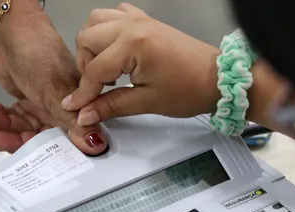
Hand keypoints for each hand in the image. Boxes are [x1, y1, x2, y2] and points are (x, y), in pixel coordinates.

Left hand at [0, 0, 107, 154]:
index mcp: (79, 107)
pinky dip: (0, 121)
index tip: (34, 160)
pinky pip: (13, 123)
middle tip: (2, 140)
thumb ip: (70, 118)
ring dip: (6, 131)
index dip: (56, 154)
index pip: (72, 140)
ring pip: (26, 133)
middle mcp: (63, 112)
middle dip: (21, 143)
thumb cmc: (38, 51)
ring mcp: (43, 109)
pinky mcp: (25, 106)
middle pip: (45, 141)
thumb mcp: (55, 87)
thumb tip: (95, 145)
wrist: (9, 31)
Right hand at [61, 3, 221, 126]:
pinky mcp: (146, 20)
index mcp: (133, 44)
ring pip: (96, 21)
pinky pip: (116, 14)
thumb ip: (110, 106)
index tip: (76, 108)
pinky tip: (116, 50)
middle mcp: (132, 25)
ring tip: (106, 69)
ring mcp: (139, 19)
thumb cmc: (189, 90)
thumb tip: (83, 114)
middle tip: (97, 89)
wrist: (218, 79)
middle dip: (86, 66)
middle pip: (87, 38)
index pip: (95, 69)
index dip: (84, 92)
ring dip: (93, 44)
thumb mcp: (147, 102)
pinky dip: (108, 30)